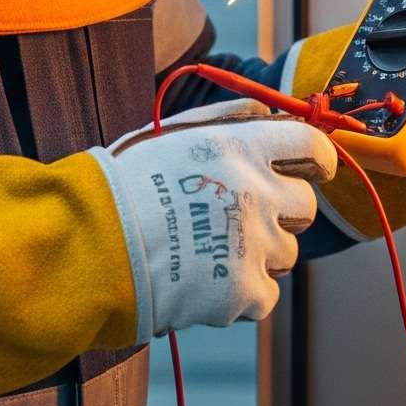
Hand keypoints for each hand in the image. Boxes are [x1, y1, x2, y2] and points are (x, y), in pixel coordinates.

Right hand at [85, 100, 335, 338]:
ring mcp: (253, 245)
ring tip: (209, 250)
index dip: (316, 160)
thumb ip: (227, 118)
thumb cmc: (123, 185)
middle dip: (281, 212)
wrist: (88, 245)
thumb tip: (268, 111)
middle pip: (305, 206)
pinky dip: (242, 293)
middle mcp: (256, 192)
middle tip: (240, 217)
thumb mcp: (172, 133)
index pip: (312, 147)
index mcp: (241, 147)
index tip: (311, 170)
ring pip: (286, 254)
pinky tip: (206, 281)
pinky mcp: (242, 291)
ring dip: (258, 254)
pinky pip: (266, 295)